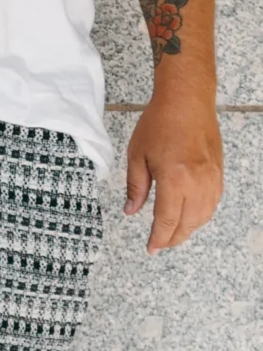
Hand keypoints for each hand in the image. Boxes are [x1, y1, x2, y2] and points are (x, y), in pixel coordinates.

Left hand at [126, 88, 223, 251]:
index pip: (167, 220)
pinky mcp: (219, 174)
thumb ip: (135, 187)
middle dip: (173, 238)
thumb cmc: (159, 124)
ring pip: (203, 216)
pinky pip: (212, 204)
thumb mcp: (137, 155)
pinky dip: (200, 215)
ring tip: (172, 234)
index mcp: (174, 180)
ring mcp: (212, 180)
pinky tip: (188, 216)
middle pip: (188, 223)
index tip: (151, 248)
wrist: (187, 103)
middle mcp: (198, 184)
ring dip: (188, 229)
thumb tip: (131, 211)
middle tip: (159, 245)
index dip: (158, 238)